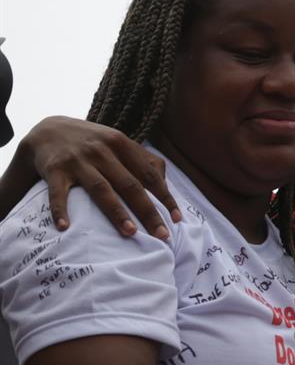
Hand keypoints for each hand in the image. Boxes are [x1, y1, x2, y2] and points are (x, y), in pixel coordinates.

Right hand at [24, 116, 179, 237]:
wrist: (48, 130)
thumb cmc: (92, 141)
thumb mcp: (118, 142)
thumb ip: (142, 159)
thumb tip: (165, 183)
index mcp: (121, 144)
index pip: (149, 174)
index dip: (165, 196)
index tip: (177, 218)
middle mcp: (102, 151)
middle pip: (130, 184)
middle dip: (148, 211)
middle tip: (162, 234)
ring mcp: (77, 160)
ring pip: (101, 189)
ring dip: (117, 212)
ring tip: (130, 233)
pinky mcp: (54, 170)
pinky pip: (58, 193)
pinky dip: (60, 210)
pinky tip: (64, 227)